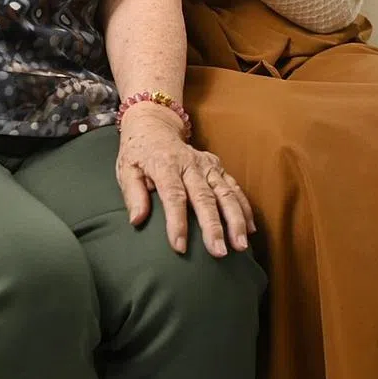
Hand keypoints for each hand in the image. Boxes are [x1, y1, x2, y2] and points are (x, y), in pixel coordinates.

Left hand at [115, 103, 255, 257]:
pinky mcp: (217, 166)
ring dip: (235, 219)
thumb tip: (136, 220)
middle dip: (213, 226)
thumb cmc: (138, 154)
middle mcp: (190, 164)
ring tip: (241, 245)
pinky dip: (244, 207)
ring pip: (225, 192)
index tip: (180, 247)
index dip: (177, 222)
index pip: (174, 196)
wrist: (154, 126)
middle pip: (204, 197)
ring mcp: (206, 165)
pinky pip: (234, 187)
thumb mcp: (126, 170)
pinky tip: (250, 228)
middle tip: (219, 252)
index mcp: (165, 165)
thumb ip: (133, 194)